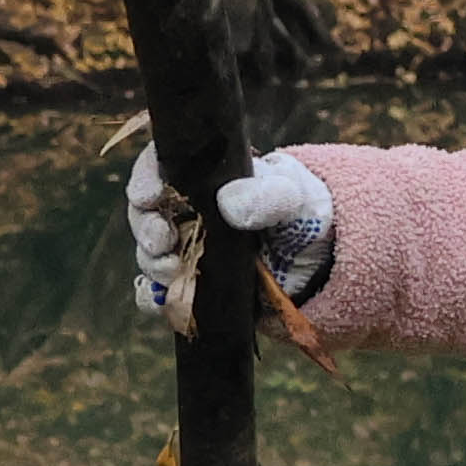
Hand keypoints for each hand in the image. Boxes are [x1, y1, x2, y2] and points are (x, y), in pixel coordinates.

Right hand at [123, 135, 332, 328]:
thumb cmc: (302, 212)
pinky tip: (163, 299)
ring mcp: (186, 250)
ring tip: (174, 271)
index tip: (149, 196)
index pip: (161, 166)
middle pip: (146, 213)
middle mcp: (186, 212)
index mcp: (204, 178)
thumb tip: (230, 204)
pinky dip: (154, 298)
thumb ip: (269, 195)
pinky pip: (159, 293)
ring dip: (153, 264)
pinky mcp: (191, 286)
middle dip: (146, 228)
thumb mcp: (293, 197)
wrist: (319, 261)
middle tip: (162, 241)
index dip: (146, 178)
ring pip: (150, 254)